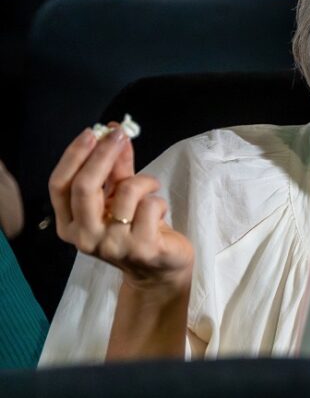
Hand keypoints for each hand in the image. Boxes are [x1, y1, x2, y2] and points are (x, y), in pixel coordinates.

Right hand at [48, 125, 193, 291]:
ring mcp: (112, 245)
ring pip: (126, 192)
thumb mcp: (120, 196)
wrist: (160, 268)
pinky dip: (159, 201)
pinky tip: (159, 213)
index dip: (75, 156)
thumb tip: (113, 131)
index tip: (93, 132)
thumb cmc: (137, 228)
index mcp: (70, 224)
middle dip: (103, 155)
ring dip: (145, 181)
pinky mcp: (141, 249)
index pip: (60, 185)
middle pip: (84, 187)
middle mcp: (84, 237)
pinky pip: (150, 206)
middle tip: (120, 135)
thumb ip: (115, 168)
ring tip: (152, 189)